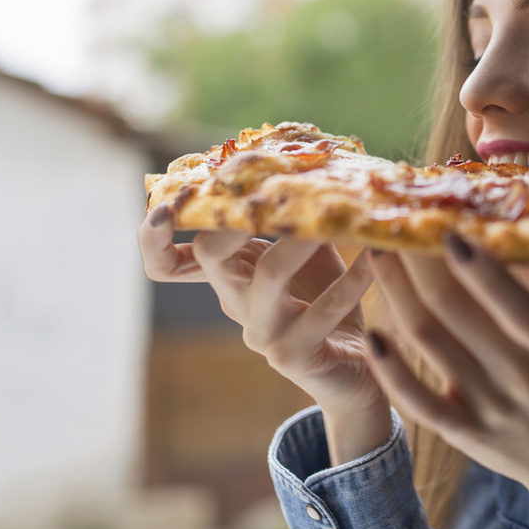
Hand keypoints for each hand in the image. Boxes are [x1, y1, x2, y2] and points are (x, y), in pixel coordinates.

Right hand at [139, 204, 390, 462]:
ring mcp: (263, 333)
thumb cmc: (329, 299)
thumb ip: (294, 216)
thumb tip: (306, 157)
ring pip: (269, 274)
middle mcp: (236, 303)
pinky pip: (323, 310)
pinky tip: (375, 256)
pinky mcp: (295, 356)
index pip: (166, 261)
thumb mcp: (307, 251)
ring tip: (333, 214)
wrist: (356, 371)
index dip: (153, 236)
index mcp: (229, 276)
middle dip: (234, 213)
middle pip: (210, 254)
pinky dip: (353, 278)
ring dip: (302, 237)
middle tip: (267, 181)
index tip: (166, 202)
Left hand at [366, 235, 528, 528]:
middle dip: (416, 262)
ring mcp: (487, 405)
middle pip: (452, 309)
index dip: (474, 264)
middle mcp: (519, 373)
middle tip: (394, 222)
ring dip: (396, 294)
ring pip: (427, 341)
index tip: (444, 227)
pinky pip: (419, 401)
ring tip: (378, 254)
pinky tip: (373, 335)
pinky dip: (392, 371)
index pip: (509, 298)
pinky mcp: (464, 432)